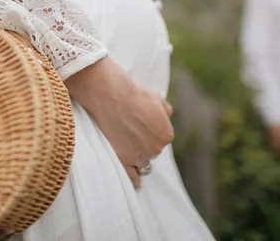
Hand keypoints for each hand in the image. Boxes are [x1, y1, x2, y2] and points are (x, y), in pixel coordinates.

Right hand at [64, 57, 173, 188]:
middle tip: (130, 134)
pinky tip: (135, 184)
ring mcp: (140, 157)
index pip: (161, 139)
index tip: (140, 127)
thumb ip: (165, 111)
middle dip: (144, 145)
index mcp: (166, 134)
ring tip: (129, 153)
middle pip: (151, 152)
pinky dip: (134, 181)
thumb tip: (166, 116)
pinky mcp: (124, 161)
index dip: (150, 132)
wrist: (112, 97)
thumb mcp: (157, 99)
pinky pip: (132, 177)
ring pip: (142, 164)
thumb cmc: (134, 94)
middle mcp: (156, 148)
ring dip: (137, 159)